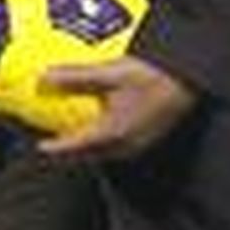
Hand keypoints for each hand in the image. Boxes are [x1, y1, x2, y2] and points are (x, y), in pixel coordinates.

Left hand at [37, 53, 197, 160]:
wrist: (189, 81)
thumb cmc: (152, 75)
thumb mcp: (110, 73)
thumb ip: (76, 77)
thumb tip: (44, 77)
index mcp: (112, 133)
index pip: (75, 147)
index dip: (55, 149)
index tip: (40, 147)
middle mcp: (124, 145)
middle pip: (88, 157)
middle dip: (69, 154)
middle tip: (52, 145)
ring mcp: (138, 145)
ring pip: (104, 155)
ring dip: (86, 150)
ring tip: (73, 138)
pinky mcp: (147, 139)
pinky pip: (118, 147)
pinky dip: (102, 143)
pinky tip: (100, 127)